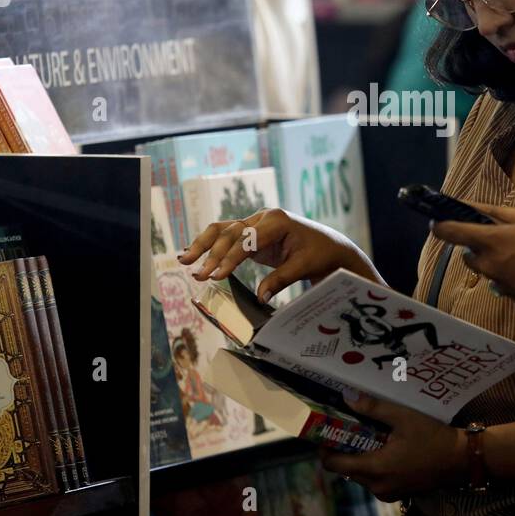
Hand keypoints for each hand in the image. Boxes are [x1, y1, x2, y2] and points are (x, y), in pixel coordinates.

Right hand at [177, 207, 378, 301]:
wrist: (330, 247)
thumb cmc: (321, 254)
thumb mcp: (304, 266)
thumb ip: (281, 279)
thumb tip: (260, 297)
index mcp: (276, 220)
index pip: (246, 239)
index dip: (230, 258)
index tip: (216, 276)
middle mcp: (262, 218)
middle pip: (229, 232)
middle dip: (211, 254)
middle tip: (198, 275)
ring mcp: (255, 224)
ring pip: (223, 231)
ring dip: (202, 245)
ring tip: (183, 260)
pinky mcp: (252, 234)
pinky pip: (227, 238)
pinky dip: (210, 245)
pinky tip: (193, 254)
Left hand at [320, 394, 464, 501]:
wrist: (462, 460)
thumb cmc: (433, 437)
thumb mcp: (403, 417)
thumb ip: (373, 408)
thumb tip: (347, 397)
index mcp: (374, 468)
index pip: (333, 464)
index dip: (324, 448)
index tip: (326, 431)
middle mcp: (377, 486)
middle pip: (346, 469)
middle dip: (343, 449)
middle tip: (348, 426)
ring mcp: (388, 492)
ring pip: (360, 475)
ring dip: (359, 457)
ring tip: (367, 434)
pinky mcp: (398, 493)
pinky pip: (375, 480)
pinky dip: (373, 465)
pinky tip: (384, 447)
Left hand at [441, 198, 514, 318]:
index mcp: (493, 241)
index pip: (454, 232)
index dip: (441, 225)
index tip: (435, 222)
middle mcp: (490, 264)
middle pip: (468, 254)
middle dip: (474, 245)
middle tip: (492, 237)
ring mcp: (501, 285)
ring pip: (487, 270)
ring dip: (493, 261)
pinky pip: (505, 283)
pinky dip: (512, 276)